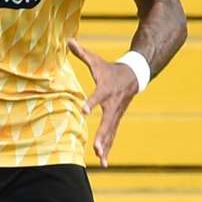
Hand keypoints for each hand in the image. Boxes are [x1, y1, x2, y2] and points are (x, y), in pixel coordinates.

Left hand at [68, 39, 139, 167]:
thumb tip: (67, 39)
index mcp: (106, 89)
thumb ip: (82, 52)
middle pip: (108, 121)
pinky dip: (108, 148)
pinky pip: (112, 135)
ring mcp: (117, 113)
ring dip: (106, 146)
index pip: (98, 96)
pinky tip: (103, 161)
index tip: (84, 110)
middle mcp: (113, 104)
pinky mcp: (117, 119)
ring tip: (100, 159)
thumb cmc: (110, 69)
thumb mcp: (97, 60)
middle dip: (102, 135)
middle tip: (95, 147)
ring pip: (111, 132)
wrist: (134, 75)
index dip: (91, 102)